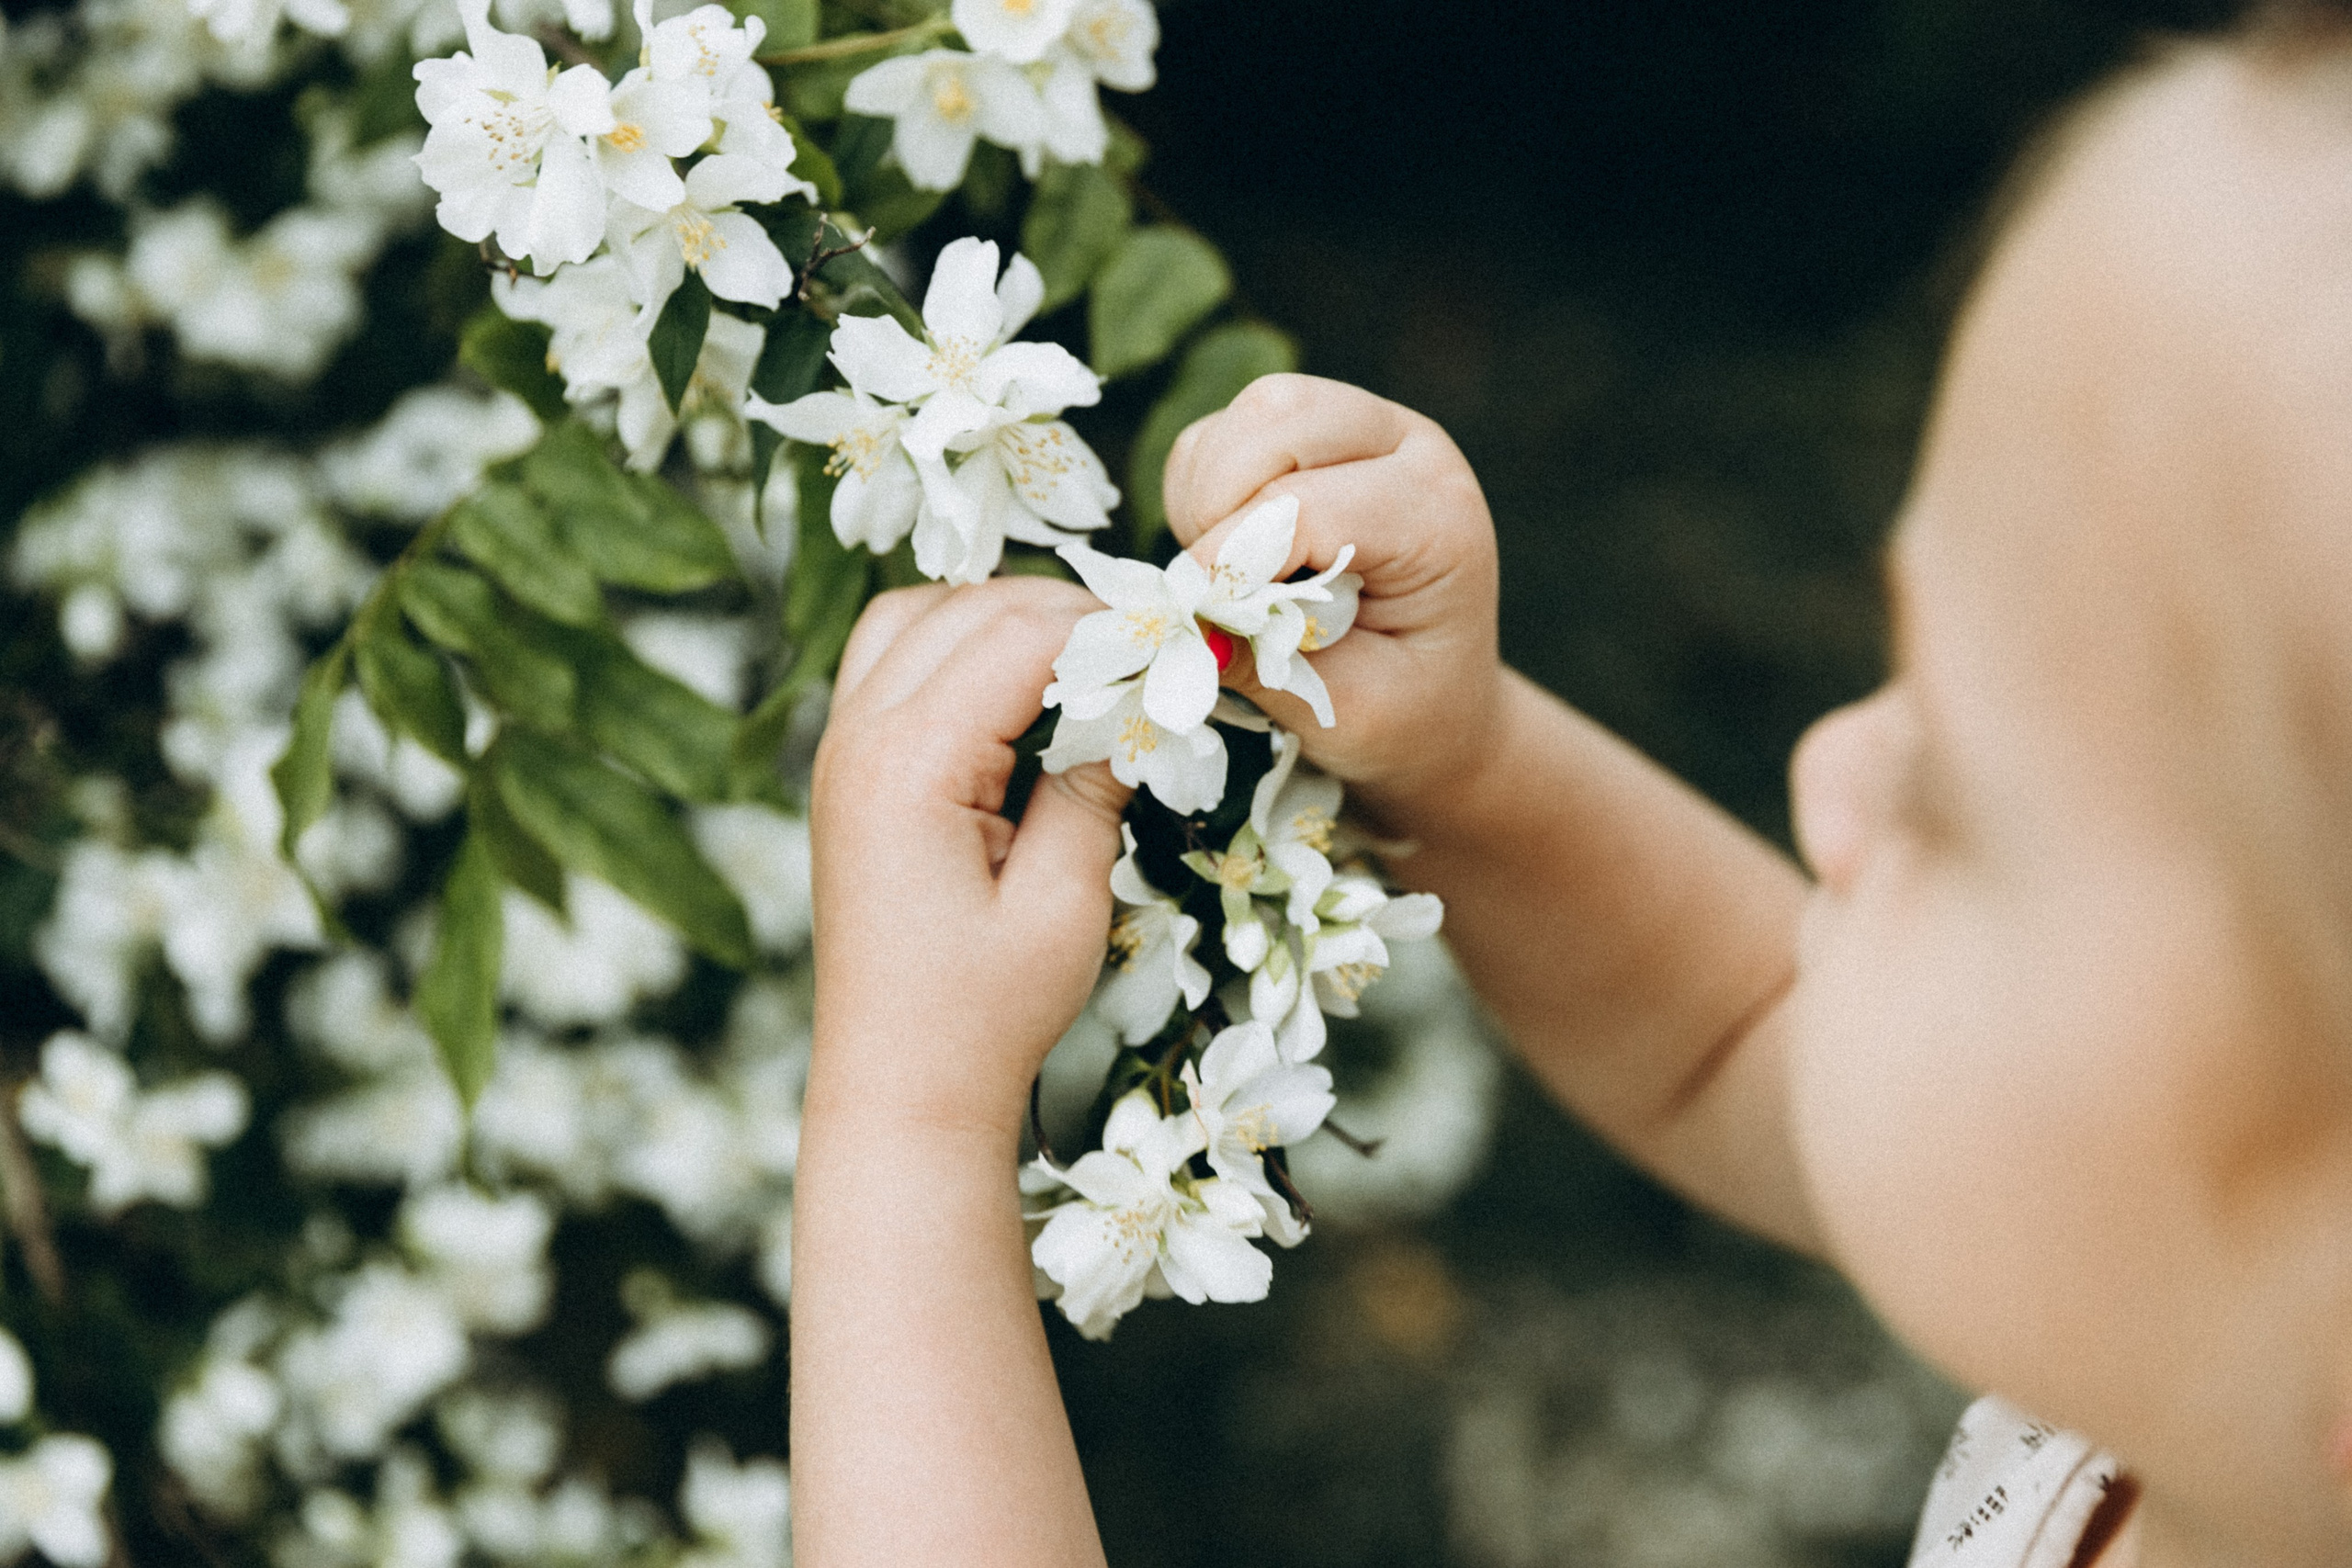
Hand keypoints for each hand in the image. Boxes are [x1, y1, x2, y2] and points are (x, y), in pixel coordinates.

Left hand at [807, 578, 1132, 1143]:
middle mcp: (857, 738)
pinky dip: (956, 645)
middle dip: (1063, 614)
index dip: (1107, 628)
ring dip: (1001, 616)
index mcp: (909, 766)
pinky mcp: (846, 769)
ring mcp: (841, 749)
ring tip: (1081, 665)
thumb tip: (1138, 696)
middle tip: (1145, 655)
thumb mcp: (1064, 901)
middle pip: (968, 606)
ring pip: (916, 612)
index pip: (1018, 637)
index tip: (1179, 645)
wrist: (900, 1087)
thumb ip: (1096, 783)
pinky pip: (891, 657)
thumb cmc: (985, 1013)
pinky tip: (1018, 691)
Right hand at [1162, 374, 1503, 819]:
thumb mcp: (1348, 709)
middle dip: (1220, 504)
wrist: (1434, 702)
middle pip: (1282, 417)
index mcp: (1439, 518)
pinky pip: (1225, 431)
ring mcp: (1363, 429)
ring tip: (1227, 575)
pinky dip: (1198, 489)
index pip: (1316, 505)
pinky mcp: (1313, 433)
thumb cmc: (1404, 712)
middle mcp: (1409, 449)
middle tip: (1214, 589)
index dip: (1236, 558)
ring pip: (1252, 413)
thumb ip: (1267, 662)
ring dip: (1207, 494)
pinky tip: (1227, 553)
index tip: (1195, 615)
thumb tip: (1180, 623)